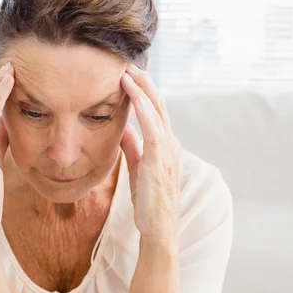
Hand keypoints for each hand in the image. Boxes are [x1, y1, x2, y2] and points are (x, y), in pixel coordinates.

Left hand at [119, 67, 181, 243]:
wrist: (157, 229)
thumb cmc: (148, 201)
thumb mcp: (138, 167)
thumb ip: (133, 146)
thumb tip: (123, 128)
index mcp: (164, 145)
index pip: (154, 111)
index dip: (144, 90)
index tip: (130, 73)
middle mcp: (169, 144)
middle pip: (158, 105)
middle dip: (144, 82)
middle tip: (129, 62)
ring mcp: (166, 152)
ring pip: (156, 112)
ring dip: (143, 89)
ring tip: (129, 70)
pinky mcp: (159, 161)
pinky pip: (152, 128)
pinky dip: (144, 108)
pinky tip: (134, 94)